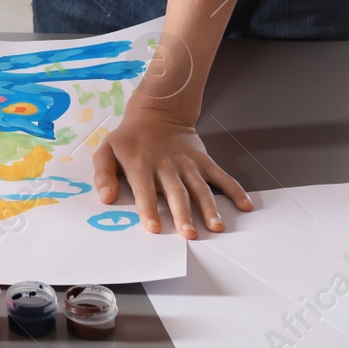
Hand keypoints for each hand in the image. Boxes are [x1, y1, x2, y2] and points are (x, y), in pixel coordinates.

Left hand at [92, 100, 252, 238]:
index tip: (153, 228)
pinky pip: (222, 176)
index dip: (148, 209)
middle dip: (183, 214)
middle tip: (189, 234)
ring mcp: (188, 164)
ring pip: (201, 188)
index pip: (143, 190)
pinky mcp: (204, 161)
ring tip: (217, 227)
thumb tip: (105, 198)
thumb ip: (103, 174)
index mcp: (140, 165)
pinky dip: (235, 190)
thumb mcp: (106, 150)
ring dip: (210, 208)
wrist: (156, 114)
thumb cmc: (129, 140)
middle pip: (176, 192)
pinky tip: (245, 205)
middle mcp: (166, 166)